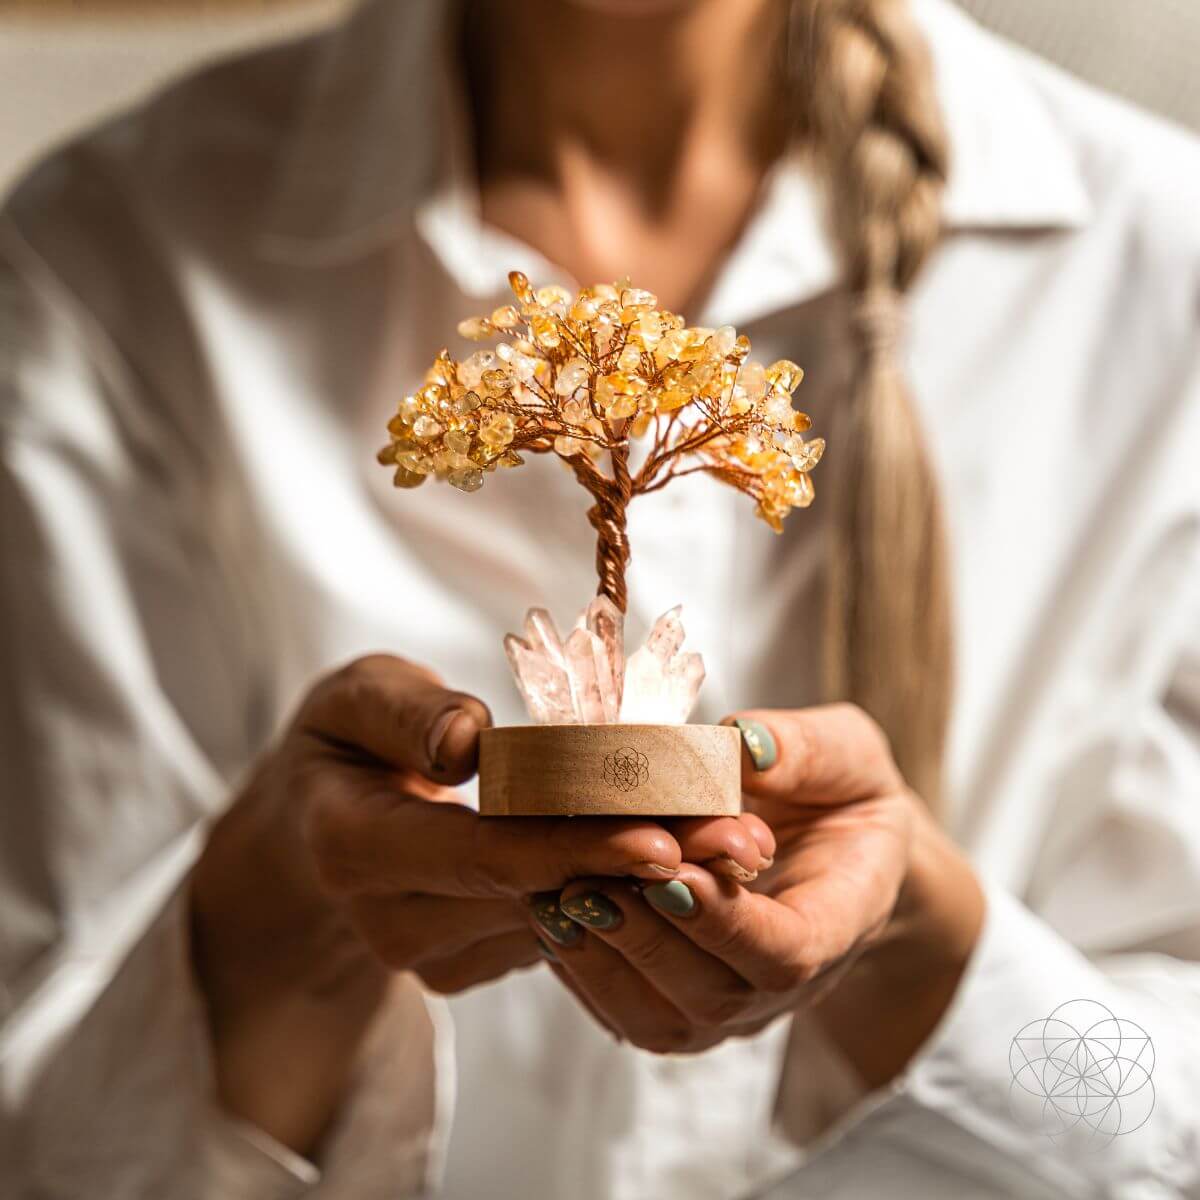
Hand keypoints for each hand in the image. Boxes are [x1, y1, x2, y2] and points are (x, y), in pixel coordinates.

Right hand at [189, 654, 766, 1150]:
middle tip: (738, 838)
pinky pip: (555, 929)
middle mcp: (393, 921)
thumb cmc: (341, 742)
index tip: (662, 834)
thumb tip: (468, 744)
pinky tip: (681, 853)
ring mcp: (432, 954)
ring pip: (559, 920)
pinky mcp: (468, 961)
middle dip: (640, 867)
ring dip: (643, 883)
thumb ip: (404, 712)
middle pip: (538, 895)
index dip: (575, 846)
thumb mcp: (353, 697)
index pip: (483, 855)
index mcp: (354, 848)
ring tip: (731, 841)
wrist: (311, 828)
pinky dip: (614, 889)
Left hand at [531, 704, 983, 1073]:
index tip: (674, 875)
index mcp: (839, 920)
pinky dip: (583, 970)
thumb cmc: (841, 793)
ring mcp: (733, 1006)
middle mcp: (786, 983)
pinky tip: (550, 916)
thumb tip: (744, 743)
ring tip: (559, 897)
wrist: (836, 845)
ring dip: (605, 959)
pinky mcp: (682, 1004)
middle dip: (647, 937)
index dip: (726, 924)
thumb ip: (806, 749)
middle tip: (593, 882)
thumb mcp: (847, 753)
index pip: (787, 954)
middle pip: (713, 994)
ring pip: (662, 1019)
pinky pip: (628, 1014)